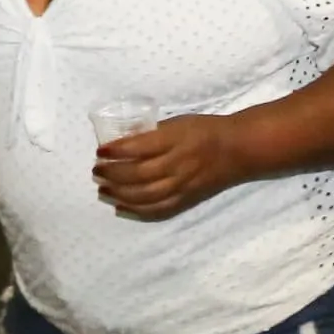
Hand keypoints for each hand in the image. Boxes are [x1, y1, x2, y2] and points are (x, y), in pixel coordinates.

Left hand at [93, 113, 248, 220]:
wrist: (237, 150)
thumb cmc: (204, 130)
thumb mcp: (177, 122)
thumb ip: (151, 133)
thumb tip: (121, 141)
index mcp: (175, 140)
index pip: (139, 148)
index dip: (116, 151)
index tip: (100, 151)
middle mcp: (177, 165)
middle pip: (138, 175)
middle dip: (113, 174)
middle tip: (96, 171)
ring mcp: (182, 186)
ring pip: (145, 196)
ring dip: (119, 194)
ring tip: (102, 189)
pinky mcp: (186, 200)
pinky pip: (158, 210)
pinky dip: (136, 211)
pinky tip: (120, 207)